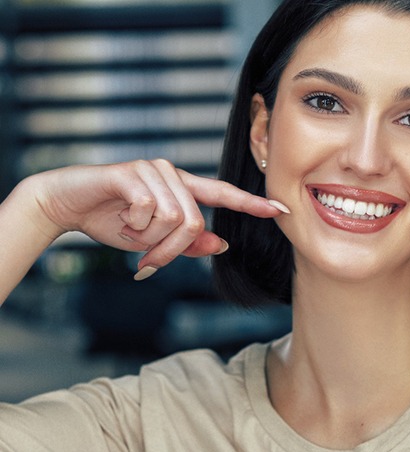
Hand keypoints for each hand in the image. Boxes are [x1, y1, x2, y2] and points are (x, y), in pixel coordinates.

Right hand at [26, 159, 285, 276]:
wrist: (66, 205)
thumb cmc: (112, 221)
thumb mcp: (154, 241)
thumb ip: (186, 243)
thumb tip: (221, 245)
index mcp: (182, 189)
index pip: (223, 194)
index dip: (252, 204)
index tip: (281, 210)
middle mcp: (173, 174)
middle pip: (195, 223)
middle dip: (170, 252)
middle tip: (147, 261)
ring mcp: (153, 170)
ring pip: (174, 220)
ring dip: (150, 240)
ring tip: (130, 233)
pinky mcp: (132, 172)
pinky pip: (149, 211)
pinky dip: (134, 226)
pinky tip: (120, 218)